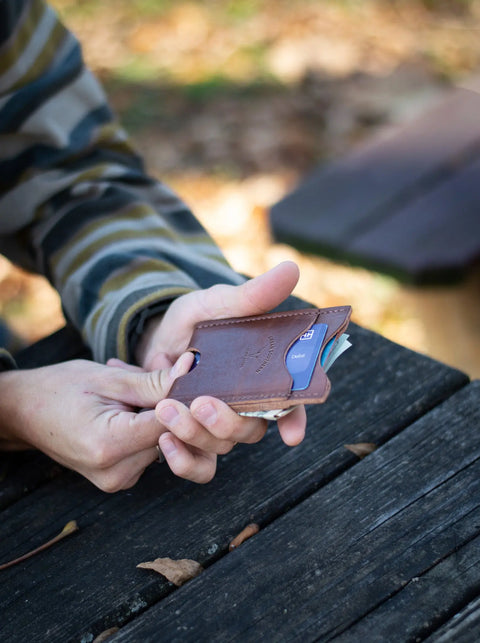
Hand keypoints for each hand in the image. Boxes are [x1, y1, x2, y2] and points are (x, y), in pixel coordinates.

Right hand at [0, 354, 192, 491]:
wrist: (24, 412)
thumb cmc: (60, 389)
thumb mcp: (110, 379)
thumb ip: (156, 381)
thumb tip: (196, 370)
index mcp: (110, 447)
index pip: (172, 424)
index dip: (187, 397)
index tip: (192, 372)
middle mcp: (117, 473)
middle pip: (171, 433)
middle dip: (171, 398)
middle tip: (157, 364)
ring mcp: (119, 480)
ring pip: (164, 438)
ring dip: (158, 407)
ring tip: (133, 380)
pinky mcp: (122, 477)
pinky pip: (150, 446)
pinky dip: (148, 420)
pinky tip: (130, 399)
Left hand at [134, 262, 306, 482]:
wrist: (155, 338)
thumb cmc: (196, 320)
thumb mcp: (218, 303)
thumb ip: (252, 296)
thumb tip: (291, 269)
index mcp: (265, 375)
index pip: (291, 402)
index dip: (295, 420)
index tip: (291, 435)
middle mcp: (247, 405)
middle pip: (253, 429)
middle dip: (228, 422)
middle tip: (201, 402)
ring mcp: (219, 424)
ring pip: (222, 446)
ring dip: (196, 434)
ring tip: (166, 409)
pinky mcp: (193, 437)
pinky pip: (196, 463)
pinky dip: (181, 459)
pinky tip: (164, 441)